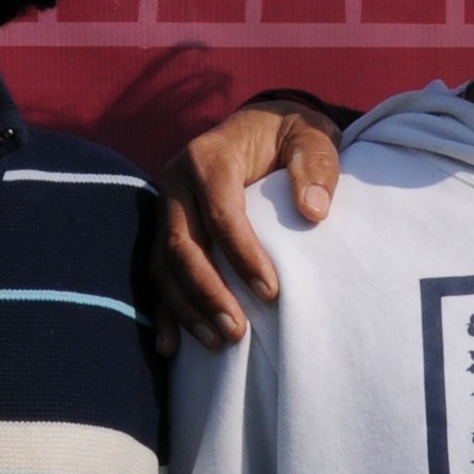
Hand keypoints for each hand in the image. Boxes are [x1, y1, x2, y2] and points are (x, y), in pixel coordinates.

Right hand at [152, 97, 348, 347]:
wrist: (264, 127)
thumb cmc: (291, 137)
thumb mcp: (312, 137)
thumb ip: (316, 166)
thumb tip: (314, 210)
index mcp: (209, 157)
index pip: (220, 212)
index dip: (243, 255)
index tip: (271, 292)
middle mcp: (177, 181)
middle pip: (181, 244)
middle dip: (208, 292)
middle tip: (237, 331)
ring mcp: (167, 207)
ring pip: (163, 265)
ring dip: (186, 308)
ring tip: (218, 342)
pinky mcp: (165, 229)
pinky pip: (157, 273)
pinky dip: (164, 311)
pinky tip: (172, 347)